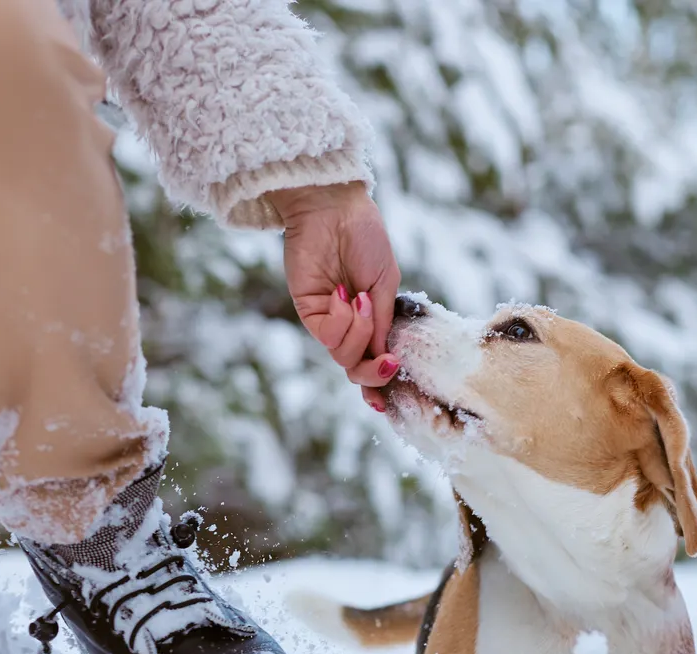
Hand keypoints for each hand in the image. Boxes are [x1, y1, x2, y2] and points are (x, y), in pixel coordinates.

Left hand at [269, 183, 401, 410]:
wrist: (336, 208)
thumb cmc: (364, 238)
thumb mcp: (385, 284)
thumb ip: (384, 322)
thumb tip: (385, 358)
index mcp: (370, 319)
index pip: (372, 360)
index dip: (378, 385)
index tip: (385, 402)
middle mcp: (347, 324)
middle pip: (357, 369)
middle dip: (374, 373)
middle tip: (388, 360)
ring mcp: (327, 319)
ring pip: (344, 356)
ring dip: (359, 333)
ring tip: (359, 300)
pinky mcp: (308, 310)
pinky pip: (327, 335)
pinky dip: (341, 322)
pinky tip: (341, 295)